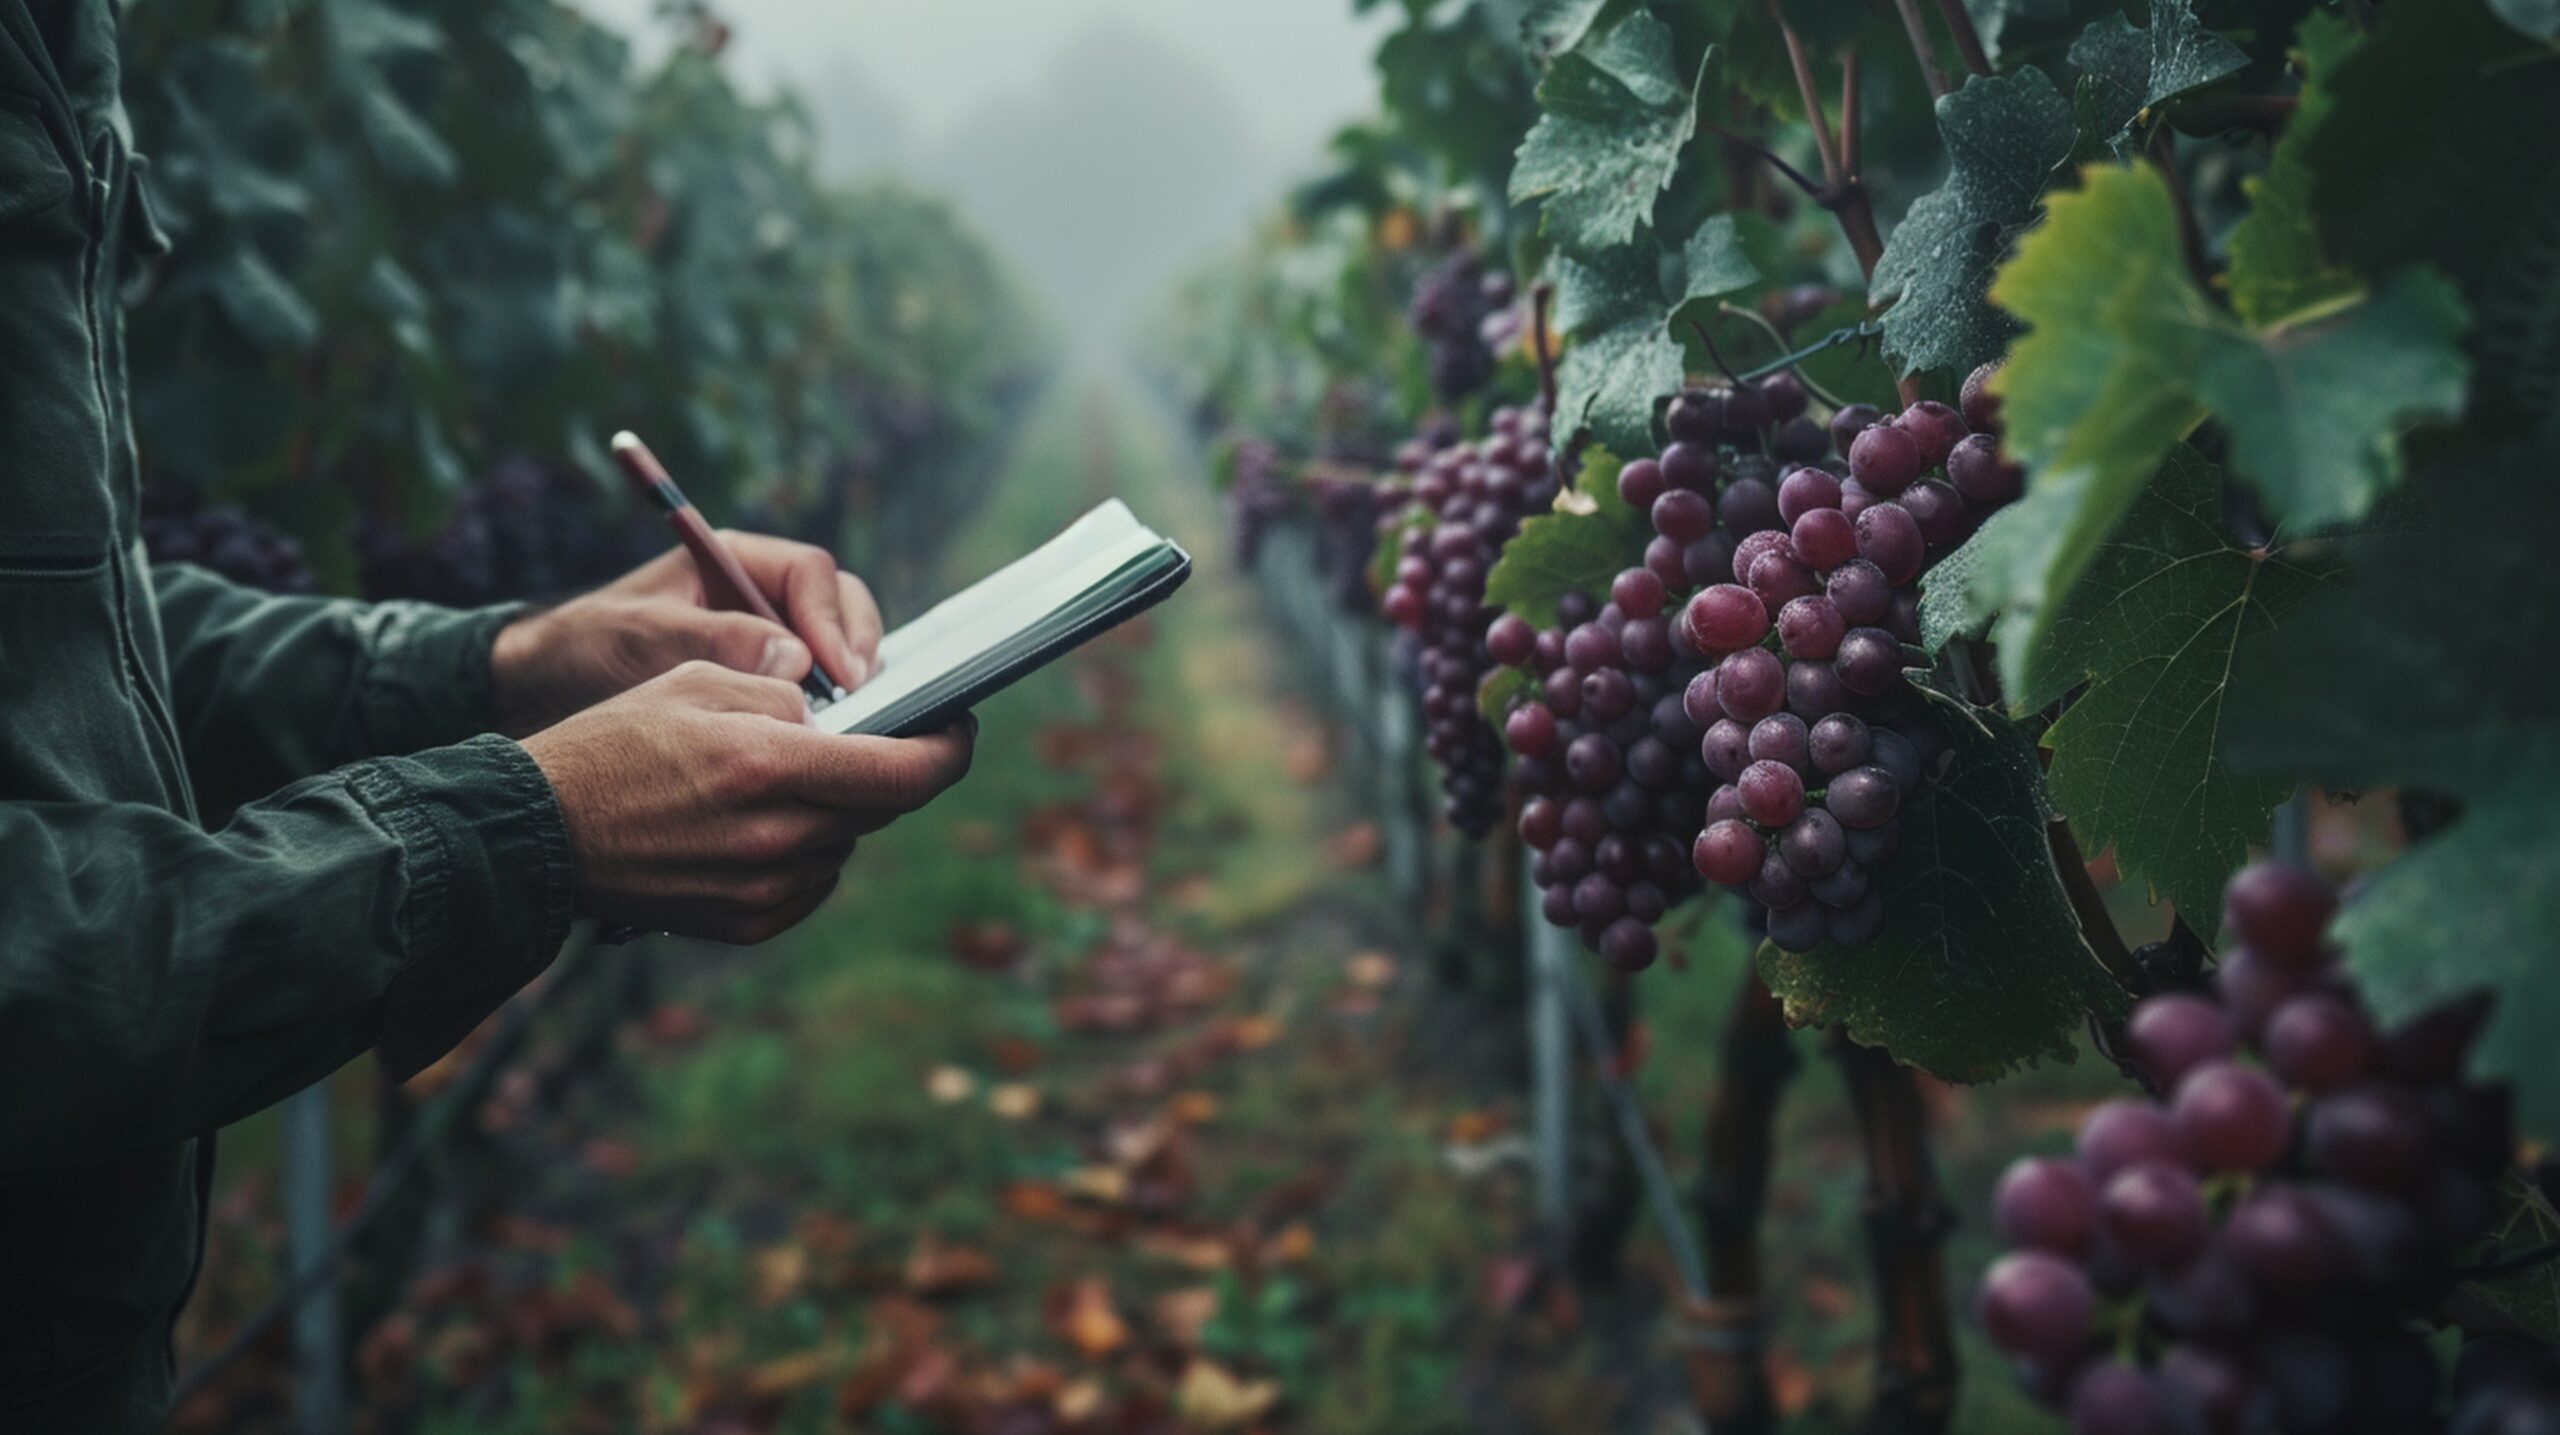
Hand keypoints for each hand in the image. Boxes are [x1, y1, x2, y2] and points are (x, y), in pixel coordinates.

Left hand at [491, 531, 882, 734]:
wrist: (542, 690)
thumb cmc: (584, 648)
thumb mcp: (639, 636)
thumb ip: (711, 639)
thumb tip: (795, 660)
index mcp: (734, 563)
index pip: (813, 576)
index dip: (834, 620)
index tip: (837, 671)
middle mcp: (761, 599)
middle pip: (841, 612)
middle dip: (858, 654)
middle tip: (859, 704)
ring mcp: (767, 644)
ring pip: (837, 656)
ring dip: (849, 691)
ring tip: (845, 732)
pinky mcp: (763, 690)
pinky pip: (815, 697)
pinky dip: (824, 720)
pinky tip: (818, 751)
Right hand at [518, 661, 973, 943]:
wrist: (536, 834)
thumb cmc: (613, 743)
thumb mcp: (695, 680)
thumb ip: (781, 693)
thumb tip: (838, 713)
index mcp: (771, 767)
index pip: (904, 773)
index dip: (948, 750)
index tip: (958, 728)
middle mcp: (776, 838)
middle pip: (880, 806)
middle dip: (882, 768)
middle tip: (860, 739)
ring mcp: (763, 891)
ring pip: (845, 843)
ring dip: (836, 809)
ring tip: (779, 780)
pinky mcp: (745, 924)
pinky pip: (812, 882)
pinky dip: (805, 851)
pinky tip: (758, 824)